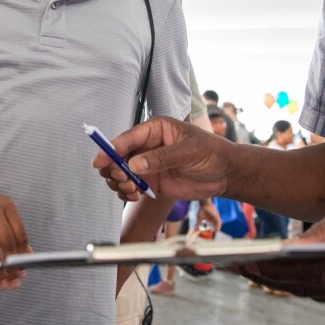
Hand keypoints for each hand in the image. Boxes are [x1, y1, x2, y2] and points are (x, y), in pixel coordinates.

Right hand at [93, 116, 229, 202]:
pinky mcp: (150, 181)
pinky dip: (126, 193)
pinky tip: (135, 196)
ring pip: (120, 173)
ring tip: (131, 190)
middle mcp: (146, 146)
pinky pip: (129, 187)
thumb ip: (161, 157)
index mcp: (155, 129)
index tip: (100, 161)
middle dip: (114, 169)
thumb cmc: (211, 153)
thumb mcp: (188, 151)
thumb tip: (134, 165)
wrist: (224, 174)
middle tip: (123, 180)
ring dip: (119, 183)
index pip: (127, 138)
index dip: (111, 149)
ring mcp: (147, 164)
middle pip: (117, 156)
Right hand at [196, 198, 221, 231]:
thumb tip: (196, 229)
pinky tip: (215, 229)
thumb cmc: (202, 210)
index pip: (212, 227)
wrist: (204, 205)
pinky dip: (218, 226)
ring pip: (218, 226)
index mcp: (210, 220)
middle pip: (215, 227)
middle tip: (208, 231)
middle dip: (212, 230)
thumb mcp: (199, 219)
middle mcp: (214, 220)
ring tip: (211, 231)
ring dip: (216, 229)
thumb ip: (198, 224)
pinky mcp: (217, 216)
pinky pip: (219, 223)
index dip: (209, 230)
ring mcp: (216, 218)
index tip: (205, 231)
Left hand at [236, 193, 324, 304]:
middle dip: (268, 278)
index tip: (243, 262)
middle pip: (308, 286)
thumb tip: (287, 248)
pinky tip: (280, 275)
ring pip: (317, 293)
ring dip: (283, 284)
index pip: (309, 269)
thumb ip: (323, 230)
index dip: (273, 269)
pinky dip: (304, 285)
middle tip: (234, 268)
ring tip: (249, 271)